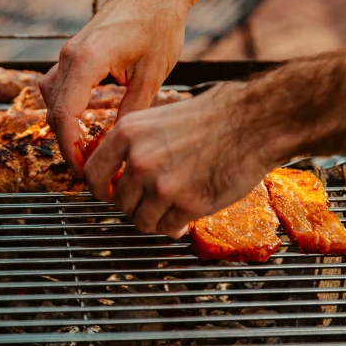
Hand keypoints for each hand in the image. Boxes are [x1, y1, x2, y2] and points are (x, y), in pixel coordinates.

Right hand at [40, 0, 191, 172]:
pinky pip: (59, 85)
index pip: (65, 115)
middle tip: (88, 169)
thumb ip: (131, 112)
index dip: (71, 149)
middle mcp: (70, 55)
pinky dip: (67, 108)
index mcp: (87, 59)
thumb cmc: (160, 23)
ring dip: (65, 126)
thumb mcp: (152, 75)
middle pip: (54, 111)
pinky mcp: (75, 51)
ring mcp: (69, 51)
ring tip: (88, 149)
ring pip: (52, 99)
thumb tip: (119, 146)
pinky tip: (86, 123)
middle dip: (67, 144)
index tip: (85, 171)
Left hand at [84, 82, 275, 236]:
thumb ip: (134, 146)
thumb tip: (118, 174)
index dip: (101, 190)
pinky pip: (167, 228)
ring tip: (170, 208)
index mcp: (127, 134)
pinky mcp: (187, 205)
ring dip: (154, 219)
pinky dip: (174, 226)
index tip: (109, 195)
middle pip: (119, 203)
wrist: (252, 122)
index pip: (93, 175)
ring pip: (141, 221)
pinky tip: (185, 215)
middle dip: (134, 206)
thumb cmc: (212, 117)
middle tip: (152, 200)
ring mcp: (162, 185)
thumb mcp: (158, 119)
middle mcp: (139, 160)